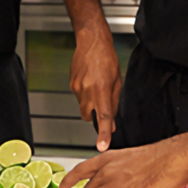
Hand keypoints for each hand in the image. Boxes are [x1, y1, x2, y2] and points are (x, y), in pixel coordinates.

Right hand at [69, 32, 120, 151]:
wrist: (91, 41)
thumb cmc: (107, 58)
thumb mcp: (116, 81)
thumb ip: (114, 104)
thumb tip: (112, 122)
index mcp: (101, 90)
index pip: (103, 117)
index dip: (104, 134)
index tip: (102, 146)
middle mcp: (87, 91)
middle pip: (88, 116)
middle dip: (95, 115)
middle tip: (102, 101)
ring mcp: (76, 88)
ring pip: (83, 107)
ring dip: (90, 102)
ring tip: (96, 84)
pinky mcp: (71, 84)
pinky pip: (79, 96)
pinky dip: (85, 93)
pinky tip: (89, 79)